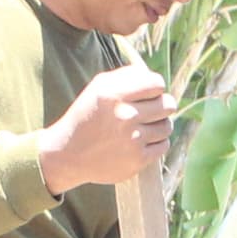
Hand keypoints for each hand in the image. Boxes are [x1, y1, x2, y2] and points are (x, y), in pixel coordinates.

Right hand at [39, 65, 174, 190]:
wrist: (68, 154)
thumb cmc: (87, 116)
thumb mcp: (98, 87)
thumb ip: (127, 76)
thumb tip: (155, 78)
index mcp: (114, 94)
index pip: (157, 84)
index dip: (155, 88)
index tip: (147, 94)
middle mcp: (125, 116)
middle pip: (168, 104)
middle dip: (161, 105)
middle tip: (150, 110)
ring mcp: (132, 140)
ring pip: (167, 126)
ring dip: (159, 125)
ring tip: (144, 127)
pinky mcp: (137, 160)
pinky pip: (163, 146)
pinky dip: (156, 143)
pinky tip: (142, 141)